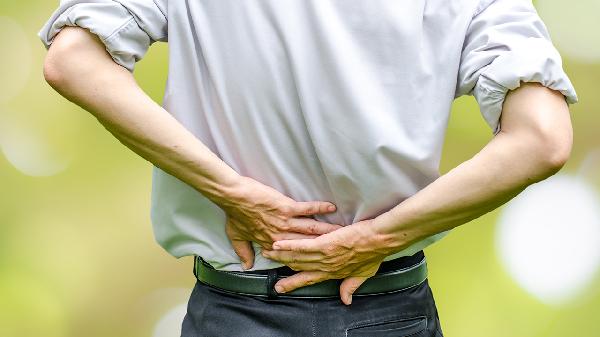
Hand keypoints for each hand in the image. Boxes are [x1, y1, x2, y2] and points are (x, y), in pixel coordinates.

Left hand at [217, 176, 342, 269]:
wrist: (233, 196)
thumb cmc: (234, 215)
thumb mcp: (236, 237)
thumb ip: (243, 253)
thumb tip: (246, 266)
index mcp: (271, 243)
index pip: (293, 254)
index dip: (308, 258)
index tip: (321, 260)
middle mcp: (281, 235)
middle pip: (307, 243)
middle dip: (325, 246)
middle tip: (341, 247)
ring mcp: (285, 222)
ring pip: (311, 228)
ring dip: (327, 230)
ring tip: (342, 232)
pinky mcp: (287, 207)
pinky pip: (307, 208)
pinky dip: (320, 207)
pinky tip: (332, 207)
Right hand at [261, 219, 394, 304]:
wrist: (380, 240)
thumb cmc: (374, 254)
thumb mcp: (363, 274)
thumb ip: (351, 286)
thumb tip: (346, 300)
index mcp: (334, 272)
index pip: (309, 279)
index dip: (294, 283)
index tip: (281, 287)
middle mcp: (327, 267)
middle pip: (300, 268)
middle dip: (282, 267)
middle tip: (268, 265)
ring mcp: (325, 256)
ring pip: (298, 257)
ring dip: (281, 255)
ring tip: (268, 251)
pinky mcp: (326, 245)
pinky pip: (303, 246)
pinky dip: (289, 245)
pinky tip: (278, 243)